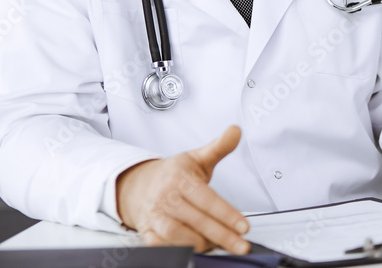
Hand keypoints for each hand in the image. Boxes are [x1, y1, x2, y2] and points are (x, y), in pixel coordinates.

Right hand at [116, 125, 249, 251]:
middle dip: (221, 235)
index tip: (244, 227)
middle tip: (241, 245)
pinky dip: (176, 250)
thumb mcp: (197, 158)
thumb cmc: (173, 173)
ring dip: (199, 244)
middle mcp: (166, 197)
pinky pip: (159, 245)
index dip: (226, 214)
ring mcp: (154, 215)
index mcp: (180, 178)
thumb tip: (236, 130)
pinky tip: (195, 250)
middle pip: (196, 220)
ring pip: (176, 234)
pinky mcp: (146, 230)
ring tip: (218, 246)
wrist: (137, 184)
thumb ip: (219, 147)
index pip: (207, 199)